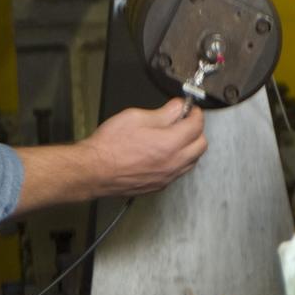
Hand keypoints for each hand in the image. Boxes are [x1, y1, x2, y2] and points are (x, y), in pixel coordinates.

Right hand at [82, 98, 207, 196]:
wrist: (94, 170)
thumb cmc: (110, 145)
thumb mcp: (136, 117)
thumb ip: (164, 112)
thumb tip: (179, 107)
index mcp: (170, 144)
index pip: (196, 125)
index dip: (195, 113)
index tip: (190, 109)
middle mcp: (173, 163)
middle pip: (201, 145)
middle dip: (196, 130)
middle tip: (184, 121)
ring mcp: (167, 177)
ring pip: (192, 161)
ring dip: (189, 147)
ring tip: (174, 136)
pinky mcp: (158, 186)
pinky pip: (179, 172)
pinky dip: (179, 160)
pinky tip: (166, 152)